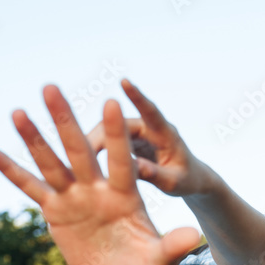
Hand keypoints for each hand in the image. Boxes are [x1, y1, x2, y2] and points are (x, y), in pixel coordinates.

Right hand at [0, 85, 200, 264]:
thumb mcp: (162, 260)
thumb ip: (174, 246)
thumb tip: (194, 237)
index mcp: (125, 195)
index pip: (122, 159)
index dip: (117, 133)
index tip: (112, 102)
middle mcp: (97, 189)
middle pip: (80, 149)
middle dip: (66, 120)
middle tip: (51, 87)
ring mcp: (74, 197)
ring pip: (51, 162)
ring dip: (34, 138)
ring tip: (18, 111)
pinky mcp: (55, 210)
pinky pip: (29, 186)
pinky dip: (9, 169)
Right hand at [85, 79, 217, 197]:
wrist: (189, 179)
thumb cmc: (186, 179)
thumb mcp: (173, 182)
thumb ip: (155, 174)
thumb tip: (133, 167)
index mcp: (166, 133)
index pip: (151, 111)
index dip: (138, 96)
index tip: (125, 81)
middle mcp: (149, 128)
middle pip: (120, 125)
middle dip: (100, 136)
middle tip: (82, 152)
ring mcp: (138, 133)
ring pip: (110, 132)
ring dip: (94, 144)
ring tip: (75, 159)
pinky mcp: (129, 141)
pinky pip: (109, 142)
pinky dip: (96, 150)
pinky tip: (79, 162)